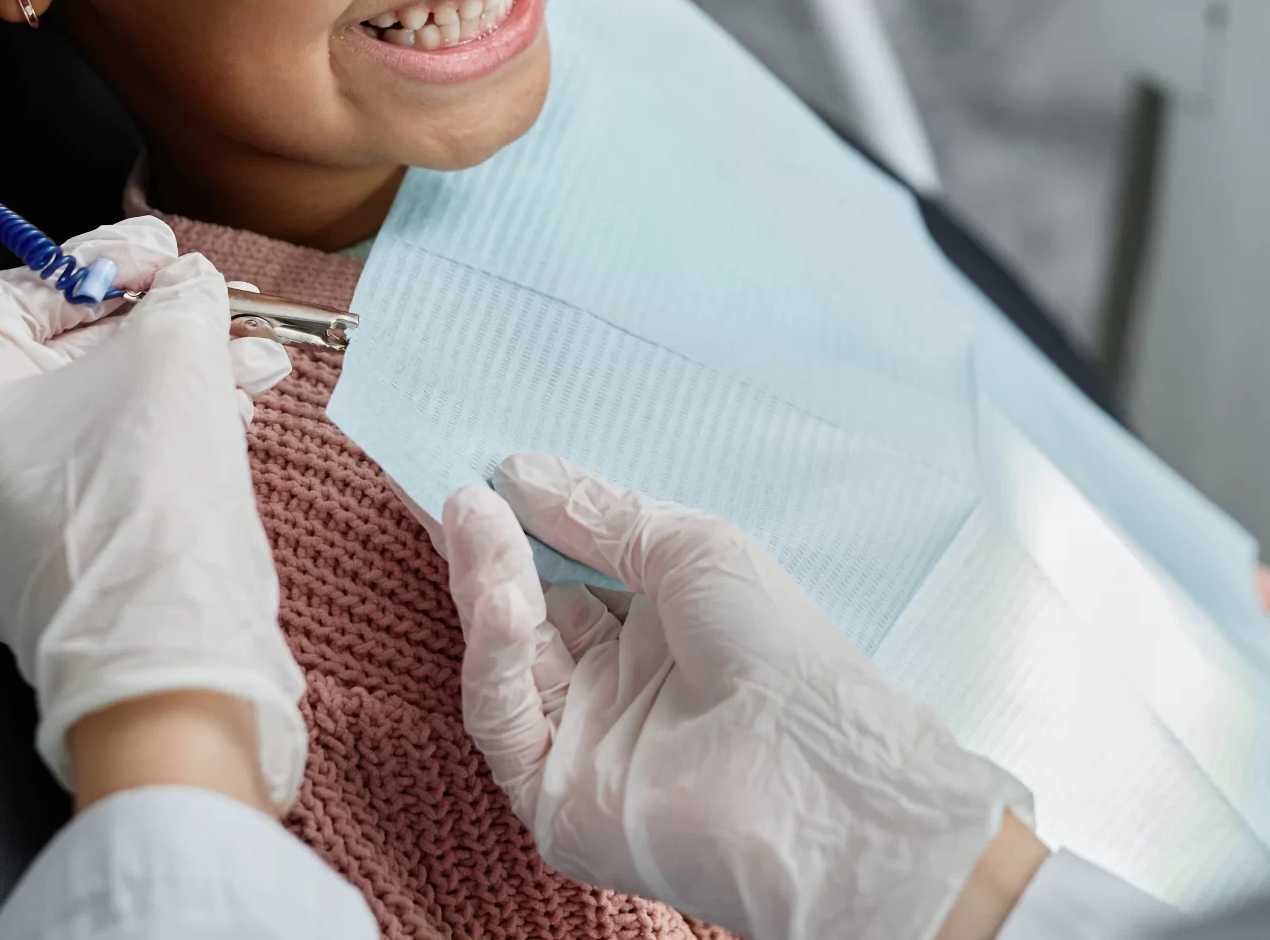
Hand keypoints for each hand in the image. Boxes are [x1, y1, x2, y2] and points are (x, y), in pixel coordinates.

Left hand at [0, 218, 302, 809]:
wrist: (167, 652)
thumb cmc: (144, 500)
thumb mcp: (173, 352)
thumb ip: (179, 296)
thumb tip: (187, 286)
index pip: (10, 299)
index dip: (92, 265)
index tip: (159, 259)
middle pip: (63, 361)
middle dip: (156, 326)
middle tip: (214, 302)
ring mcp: (8, 534)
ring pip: (98, 423)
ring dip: (178, 380)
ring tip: (252, 361)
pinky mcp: (63, 575)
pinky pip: (110, 481)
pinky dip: (168, 441)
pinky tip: (235, 417)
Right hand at [443, 454, 1036, 939]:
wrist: (811, 771)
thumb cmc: (777, 649)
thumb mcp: (690, 548)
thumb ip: (600, 515)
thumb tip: (517, 471)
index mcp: (657, 630)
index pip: (567, 573)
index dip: (524, 526)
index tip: (481, 472)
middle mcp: (616, 687)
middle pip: (527, 613)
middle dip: (492, 550)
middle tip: (457, 491)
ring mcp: (581, 743)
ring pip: (506, 659)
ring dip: (485, 585)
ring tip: (471, 519)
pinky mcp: (550, 798)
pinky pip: (502, 719)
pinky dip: (492, 655)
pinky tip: (501, 599)